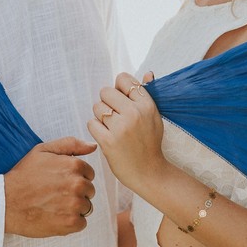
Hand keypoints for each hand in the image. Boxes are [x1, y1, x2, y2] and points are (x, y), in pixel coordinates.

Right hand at [3, 136, 96, 237]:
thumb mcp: (43, 151)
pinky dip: (70, 222)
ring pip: (86, 207)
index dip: (75, 177)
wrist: (6, 202)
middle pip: (89, 191)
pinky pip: (81, 223)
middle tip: (55, 194)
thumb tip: (92, 146)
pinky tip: (55, 216)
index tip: (60, 182)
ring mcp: (75, 204)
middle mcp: (77, 184)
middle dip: (76, 193)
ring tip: (54, 205)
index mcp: (74, 165)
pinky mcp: (70, 223)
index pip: (89, 174)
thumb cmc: (23, 175)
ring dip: (74, 208)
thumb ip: (71, 145)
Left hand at [87, 72, 165, 194]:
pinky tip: (106, 136)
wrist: (150, 173)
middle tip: (114, 116)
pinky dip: (96, 129)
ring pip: (97, 107)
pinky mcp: (108, 142)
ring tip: (111, 127)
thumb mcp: (155, 117)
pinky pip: (91, 123)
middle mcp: (134, 113)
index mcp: (146, 105)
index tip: (122, 100)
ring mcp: (121, 128)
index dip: (119, 88)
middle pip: (106, 91)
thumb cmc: (150, 143)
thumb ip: (147, 95)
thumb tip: (147, 73)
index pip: (123, 79)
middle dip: (107, 102)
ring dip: (100, 116)